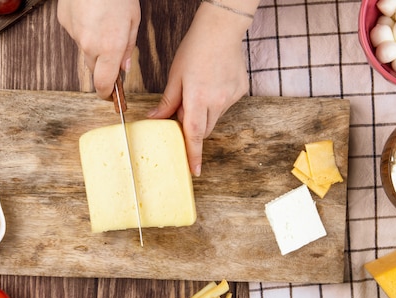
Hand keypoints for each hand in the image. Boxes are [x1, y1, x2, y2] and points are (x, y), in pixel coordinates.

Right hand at [57, 0, 140, 98]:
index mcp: (109, 48)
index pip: (103, 85)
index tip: (110, 96)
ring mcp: (74, 34)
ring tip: (103, 23)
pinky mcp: (64, 22)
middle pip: (94, 68)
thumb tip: (123, 68)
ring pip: (84, 50)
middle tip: (112, 50)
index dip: (107, 94)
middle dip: (103, 65)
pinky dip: (83, 29)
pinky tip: (91, 14)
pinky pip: (75, 34)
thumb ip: (127, 48)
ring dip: (93, 44)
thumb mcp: (133, 21)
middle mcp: (89, 45)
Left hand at [148, 4, 253, 175]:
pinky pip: (224, 105)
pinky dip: (215, 101)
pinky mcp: (240, 91)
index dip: (193, 154)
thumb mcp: (175, 76)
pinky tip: (212, 82)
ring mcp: (231, 97)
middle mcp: (217, 101)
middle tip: (184, 108)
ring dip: (204, 111)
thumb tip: (155, 120)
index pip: (194, 135)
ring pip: (214, 117)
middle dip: (193, 127)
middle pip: (203, 129)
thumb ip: (167, 102)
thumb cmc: (195, 49)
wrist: (221, 29)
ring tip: (199, 87)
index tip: (194, 170)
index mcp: (198, 99)